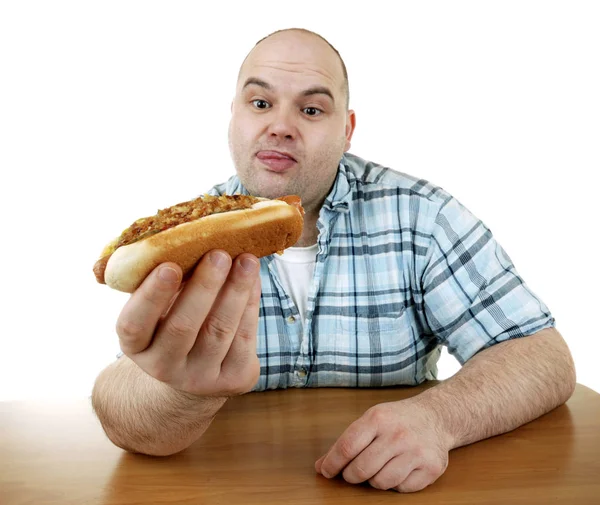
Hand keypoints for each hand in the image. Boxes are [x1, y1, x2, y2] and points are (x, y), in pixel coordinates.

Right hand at [115, 250, 260, 396]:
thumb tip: (170, 236)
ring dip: (236, 292)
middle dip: (204, 288)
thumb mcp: (157, 305)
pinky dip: (250, 304)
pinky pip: (244, 338)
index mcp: (135, 345)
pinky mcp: (234, 379)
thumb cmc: (171, 320)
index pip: (134, 324)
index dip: (151, 296)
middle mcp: (163, 367)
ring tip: (247, 260)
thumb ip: (157, 277)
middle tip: (218, 254)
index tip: (169, 266)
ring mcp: (200, 377)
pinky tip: (253, 279)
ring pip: (219, 332)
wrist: (194, 370)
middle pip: (182, 328)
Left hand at [315, 400, 450, 492]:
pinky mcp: (431, 468)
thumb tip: (321, 466)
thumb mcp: (371, 420)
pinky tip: (398, 469)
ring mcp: (416, 452)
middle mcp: (398, 434)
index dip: (332, 463)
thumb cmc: (397, 419)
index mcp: (378, 418)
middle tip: (352, 472)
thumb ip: (347, 441)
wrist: (436, 416)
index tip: (325, 471)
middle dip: (350, 475)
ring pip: (380, 483)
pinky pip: (401, 489)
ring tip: (378, 468)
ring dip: (374, 480)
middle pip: (361, 469)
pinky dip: (395, 484)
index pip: (347, 446)